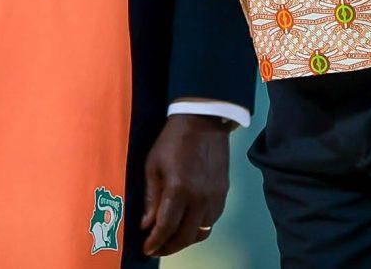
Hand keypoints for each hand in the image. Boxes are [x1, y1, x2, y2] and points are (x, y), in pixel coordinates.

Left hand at [139, 114, 231, 255]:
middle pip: (186, 236)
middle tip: (157, 249)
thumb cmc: (172, 140)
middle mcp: (200, 198)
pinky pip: (211, 220)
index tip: (146, 249)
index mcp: (179, 189)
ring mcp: (215, 197)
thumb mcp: (153, 165)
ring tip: (171, 239)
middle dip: (169, 247)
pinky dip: (199, 228)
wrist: (203, 121)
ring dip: (185, 240)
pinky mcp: (223, 193)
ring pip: (201, 232)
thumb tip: (147, 225)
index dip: (155, 242)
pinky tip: (188, 224)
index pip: (166, 227)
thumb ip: (151, 198)